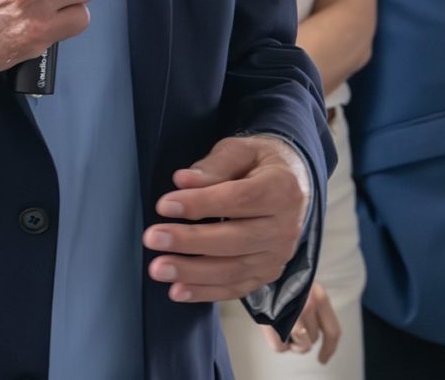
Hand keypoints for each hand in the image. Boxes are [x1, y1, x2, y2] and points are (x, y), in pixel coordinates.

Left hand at [145, 135, 311, 302]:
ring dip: (192, 272)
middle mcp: (286, 227)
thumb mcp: (240, 151)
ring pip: (234, 269)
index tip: (164, 205)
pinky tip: (177, 291)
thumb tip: (182, 180)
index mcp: (282, 189)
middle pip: (235, 239)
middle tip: (153, 238)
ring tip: (158, 268)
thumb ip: (214, 166)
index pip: (239, 200)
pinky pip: (236, 288)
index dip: (200, 204)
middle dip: (190, 241)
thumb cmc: (259, 164)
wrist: (292, 185)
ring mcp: (278, 255)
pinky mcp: (268, 274)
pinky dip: (205, 292)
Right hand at [274, 282, 341, 361]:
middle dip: (304, 338)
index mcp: (319, 295)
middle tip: (292, 325)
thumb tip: (314, 334)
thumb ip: (316, 309)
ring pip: (301, 345)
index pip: (333, 331)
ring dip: (291, 340)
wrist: (258, 268)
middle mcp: (309, 304)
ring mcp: (292, 314)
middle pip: (313, 339)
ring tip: (282, 323)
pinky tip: (273, 328)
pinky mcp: (274, 322)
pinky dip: (278, 342)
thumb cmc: (282, 280)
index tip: (323, 358)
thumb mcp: (305, 288)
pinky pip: (281, 347)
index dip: (329, 349)